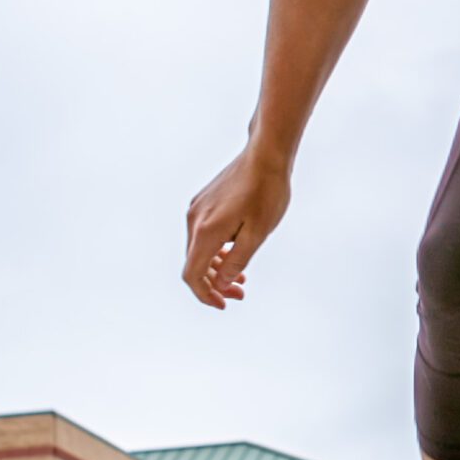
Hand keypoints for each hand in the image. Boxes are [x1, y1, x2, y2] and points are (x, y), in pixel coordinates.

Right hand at [183, 143, 292, 310]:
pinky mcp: (203, 202)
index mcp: (206, 231)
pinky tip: (234, 254)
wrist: (265, 154)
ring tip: (241, 279)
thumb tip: (220, 284)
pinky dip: (216, 251)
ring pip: (199, 249)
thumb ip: (237, 262)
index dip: (205, 295)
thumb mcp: (258, 234)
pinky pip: (203, 235)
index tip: (224, 304)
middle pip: (194, 263)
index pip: (192, 274)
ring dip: (217, 268)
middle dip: (214, 284)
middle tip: (239, 295)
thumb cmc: (267, 192)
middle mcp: (194, 220)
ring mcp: (196, 209)